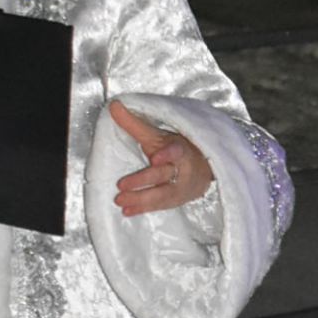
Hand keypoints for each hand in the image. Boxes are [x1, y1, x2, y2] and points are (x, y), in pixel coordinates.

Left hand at [110, 98, 214, 216]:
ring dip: (140, 199)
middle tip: (121, 185)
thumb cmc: (176, 149)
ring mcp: (182, 187)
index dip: (167, 155)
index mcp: (180, 149)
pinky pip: (160, 206)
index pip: (175, 151)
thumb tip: (113, 106)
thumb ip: (135, 123)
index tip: (156, 158)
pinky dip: (143, 209)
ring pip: (162, 195)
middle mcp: (183, 169)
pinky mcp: (178, 201)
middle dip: (143, 181)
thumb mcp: (157, 135)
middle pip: (163, 175)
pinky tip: (127, 211)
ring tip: (120, 200)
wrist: (204, 168)